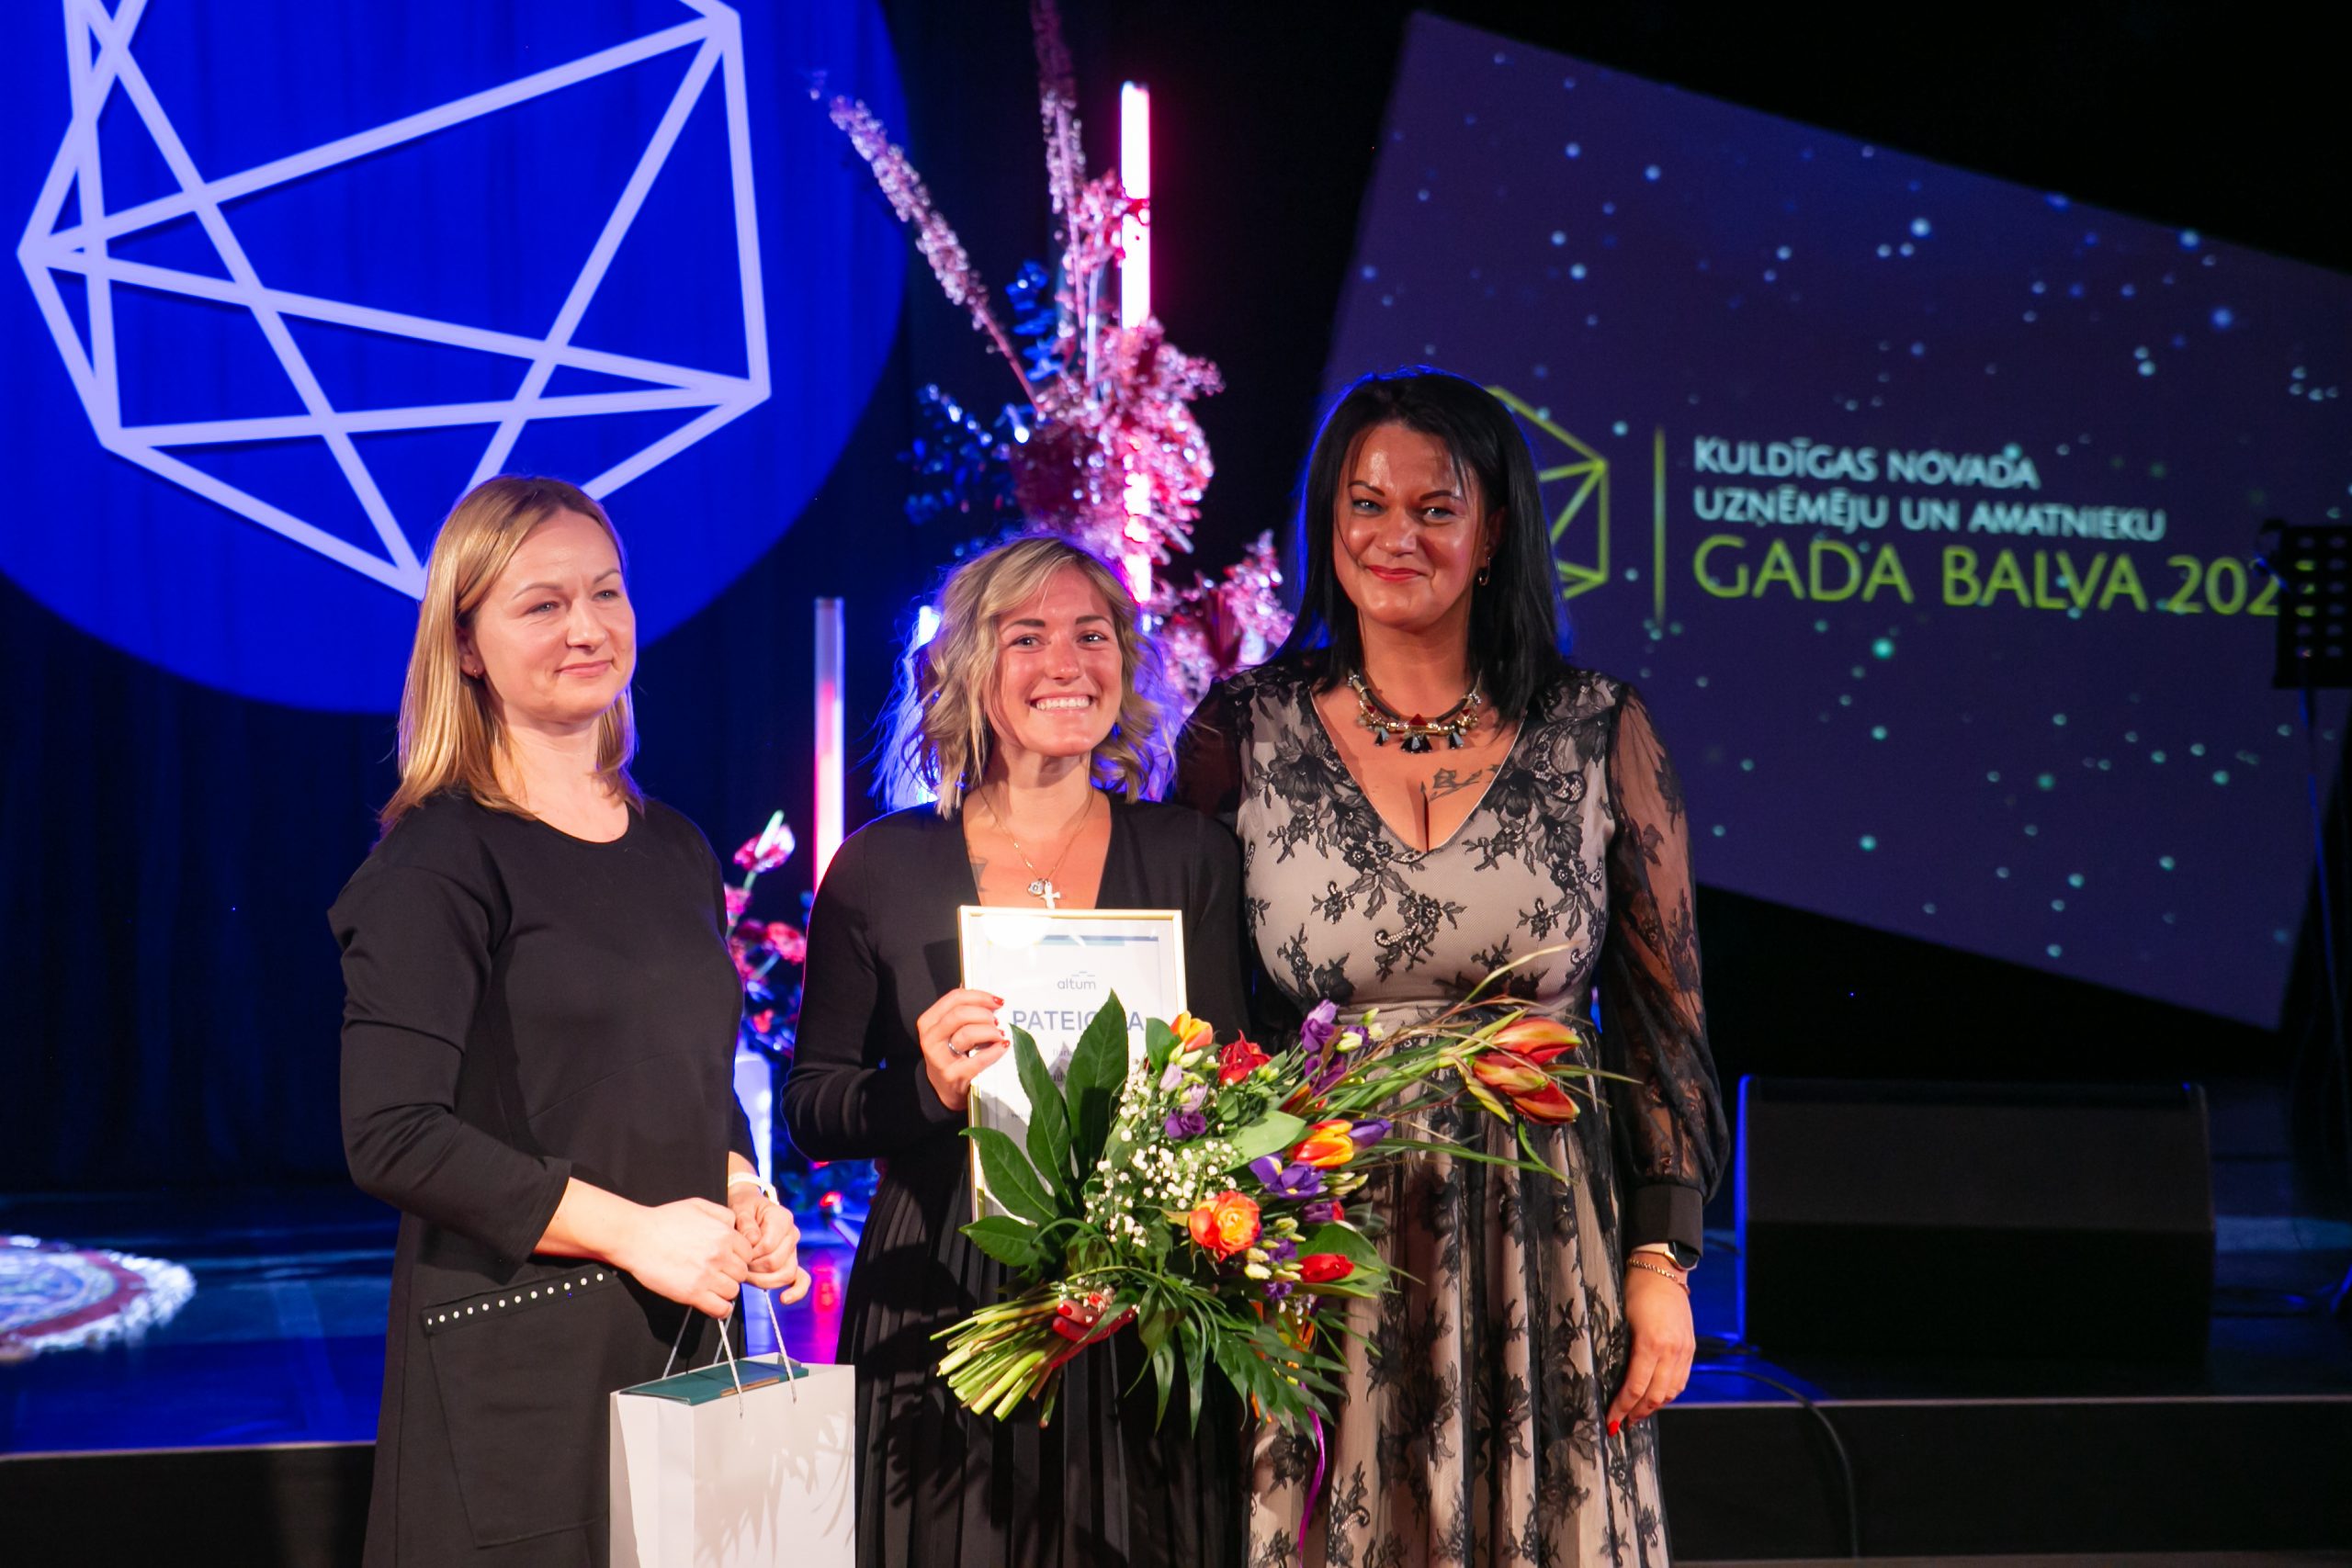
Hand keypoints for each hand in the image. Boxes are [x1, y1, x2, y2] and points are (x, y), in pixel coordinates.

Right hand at [613, 1198, 752, 1318]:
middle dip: (731, 1273)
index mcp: (724, 1234)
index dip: (738, 1257)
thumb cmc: (664, 1220)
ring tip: (711, 1285)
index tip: (727, 1260)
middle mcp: (720, 1255)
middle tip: (717, 1272)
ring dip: (724, 1290)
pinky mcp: (693, 1293)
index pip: (748, 1253)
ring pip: (733, 1291)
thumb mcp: (698, 1205)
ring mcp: (707, 1275)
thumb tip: (735, 1226)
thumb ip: (723, 1214)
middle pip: (742, 1273)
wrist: (637, 1237)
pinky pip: (720, 1309)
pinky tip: (712, 1302)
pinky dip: (719, 1309)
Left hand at [728, 1184, 810, 1304]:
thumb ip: (745, 1222)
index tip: (736, 1252)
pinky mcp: (791, 1262)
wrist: (749, 1207)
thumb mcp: (740, 1208)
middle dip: (753, 1268)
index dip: (750, 1254)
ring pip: (784, 1275)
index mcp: (782, 1219)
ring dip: (762, 1280)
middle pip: (775, 1263)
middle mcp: (792, 1235)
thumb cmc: (744, 1207)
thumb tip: (753, 1239)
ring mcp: (793, 1250)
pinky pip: (801, 1279)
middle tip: (738, 1265)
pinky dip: (796, 1291)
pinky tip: (785, 1298)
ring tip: (746, 1276)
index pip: (768, 1246)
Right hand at [915, 987, 1010, 1111]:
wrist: (945, 1090)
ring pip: (968, 1033)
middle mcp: (930, 1038)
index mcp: (928, 1022)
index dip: (979, 996)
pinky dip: (995, 1051)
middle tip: (998, 1021)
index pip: (954, 998)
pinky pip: (979, 1059)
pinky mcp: (953, 1076)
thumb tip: (983, 993)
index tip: (997, 1001)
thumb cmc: (951, 1055)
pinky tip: (1003, 1046)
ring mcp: (939, 1058)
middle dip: (984, 1014)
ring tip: (1000, 1034)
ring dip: (990, 1031)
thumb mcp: (948, 1032)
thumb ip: (961, 1011)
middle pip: (960, 1014)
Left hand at [1606, 1261, 1695, 1434]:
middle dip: (1637, 1413)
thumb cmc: (1635, 1290)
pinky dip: (1668, 1393)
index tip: (1611, 1420)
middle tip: (1621, 1424)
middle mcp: (1671, 1351)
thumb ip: (1622, 1350)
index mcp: (1650, 1343)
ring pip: (1671, 1392)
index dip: (1622, 1408)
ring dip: (1654, 1407)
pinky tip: (1656, 1397)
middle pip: (1655, 1396)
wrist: (1662, 1270)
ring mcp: (1684, 1350)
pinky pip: (1681, 1380)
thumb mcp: (1621, 1320)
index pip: (1635, 1387)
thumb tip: (1613, 1379)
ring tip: (1637, 1414)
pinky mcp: (1690, 1347)